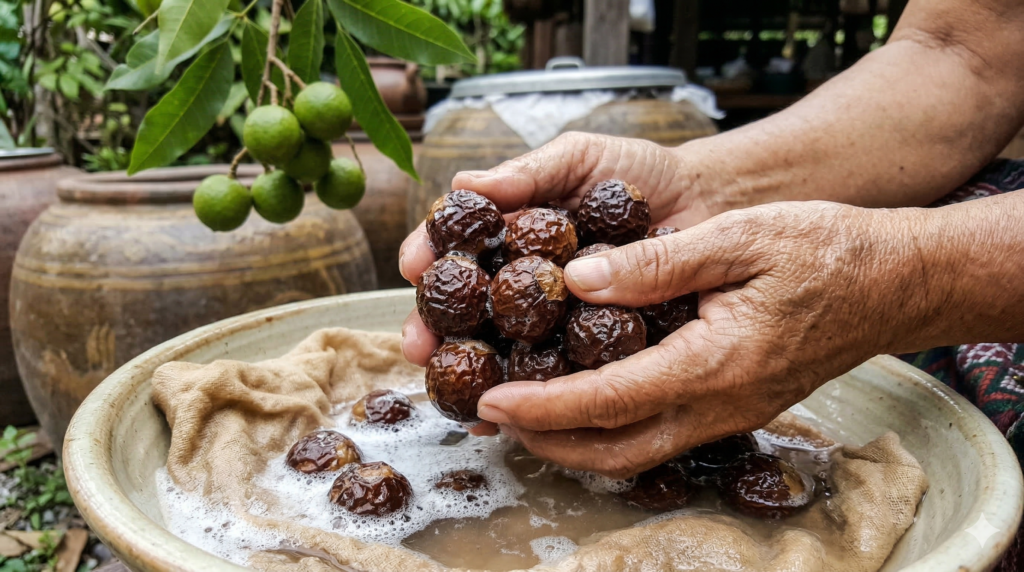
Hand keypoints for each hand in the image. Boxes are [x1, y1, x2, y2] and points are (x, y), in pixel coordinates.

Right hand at [400, 132, 716, 367]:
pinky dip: (536, 398)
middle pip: (469, 310)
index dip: (430, 256)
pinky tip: (516, 416)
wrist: (708, 199)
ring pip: (505, 351)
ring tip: (457, 394)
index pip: (458, 247)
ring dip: (477, 377)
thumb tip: (465, 183)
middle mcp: (526, 280)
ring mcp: (558, 318)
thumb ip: (529, 173)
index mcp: (511, 233)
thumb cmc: (638, 171)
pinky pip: (560, 375)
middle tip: (420, 346)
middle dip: (438, 331)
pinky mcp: (595, 347)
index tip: (412, 267)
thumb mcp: (580, 158)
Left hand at [475, 201, 933, 477]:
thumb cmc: (825, 251)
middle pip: (614, 450)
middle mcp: (719, 404)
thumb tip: (579, 278)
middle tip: (491, 413)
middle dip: (545, 440)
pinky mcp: (733, 407)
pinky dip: (608, 429)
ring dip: (573, 442)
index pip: (609, 400)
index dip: (543, 405)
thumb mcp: (739, 237)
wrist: (893, 283)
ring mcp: (728, 414)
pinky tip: (584, 398)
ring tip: (524, 410)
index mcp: (714, 363)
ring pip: (635, 452)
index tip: (491, 399)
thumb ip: (657, 262)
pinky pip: (658, 435)